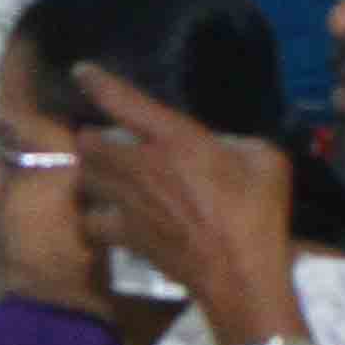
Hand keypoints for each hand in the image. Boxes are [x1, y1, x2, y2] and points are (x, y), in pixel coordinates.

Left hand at [67, 65, 294, 329]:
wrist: (240, 274)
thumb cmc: (258, 213)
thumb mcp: (264, 159)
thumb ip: (236, 142)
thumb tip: (220, 144)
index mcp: (176, 139)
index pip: (123, 101)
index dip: (97, 82)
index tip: (81, 71)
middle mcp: (142, 165)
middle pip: (89, 142)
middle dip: (90, 137)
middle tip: (102, 139)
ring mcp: (128, 203)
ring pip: (84, 178)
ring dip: (89, 173)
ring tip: (100, 174)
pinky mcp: (125, 236)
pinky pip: (90, 220)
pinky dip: (91, 215)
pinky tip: (103, 215)